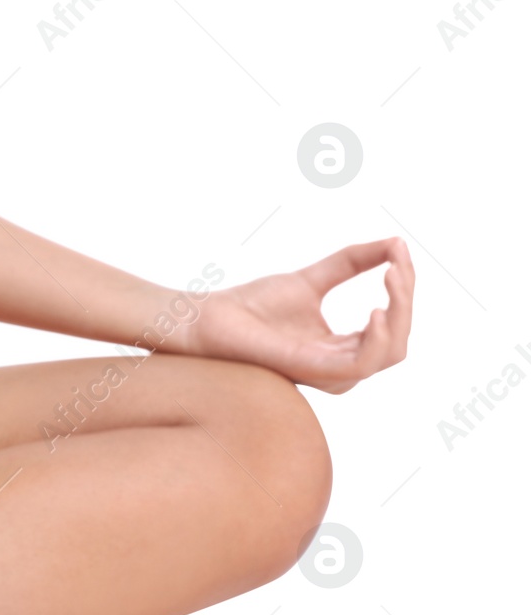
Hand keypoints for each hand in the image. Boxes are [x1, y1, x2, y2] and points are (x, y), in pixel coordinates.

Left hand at [190, 237, 413, 393]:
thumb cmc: (252, 305)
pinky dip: (377, 338)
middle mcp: (340, 367)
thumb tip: (396, 242)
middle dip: (406, 301)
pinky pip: (361, 365)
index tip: (400, 250)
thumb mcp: (313, 277)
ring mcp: (327, 372)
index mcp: (342, 348)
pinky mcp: (311, 370)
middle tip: (397, 264)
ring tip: (391, 277)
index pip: (392, 326)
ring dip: (399, 314)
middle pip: (398, 342)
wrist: (209, 318)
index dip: (404, 289)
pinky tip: (376, 310)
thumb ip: (352, 262)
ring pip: (389, 353)